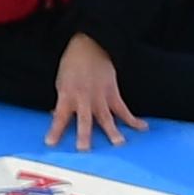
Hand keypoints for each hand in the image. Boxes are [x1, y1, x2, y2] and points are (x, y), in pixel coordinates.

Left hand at [47, 33, 144, 149]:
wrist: (91, 45)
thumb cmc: (72, 64)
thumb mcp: (61, 82)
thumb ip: (62, 101)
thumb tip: (57, 116)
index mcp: (67, 95)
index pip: (60, 116)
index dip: (56, 130)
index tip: (51, 143)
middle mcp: (84, 98)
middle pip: (84, 119)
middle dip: (84, 134)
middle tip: (84, 149)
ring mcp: (100, 97)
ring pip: (106, 117)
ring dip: (112, 131)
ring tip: (118, 143)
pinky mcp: (113, 93)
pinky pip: (123, 109)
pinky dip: (133, 119)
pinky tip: (142, 127)